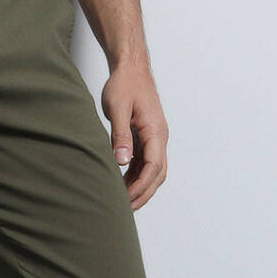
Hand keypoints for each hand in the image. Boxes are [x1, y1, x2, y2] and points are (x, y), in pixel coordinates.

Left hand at [100, 61, 167, 210]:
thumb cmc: (124, 84)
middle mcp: (159, 137)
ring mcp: (154, 138)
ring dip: (140, 186)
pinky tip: (122, 183)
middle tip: (125, 209)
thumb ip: (120, 135)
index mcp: (156, 132)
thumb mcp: (118, 108)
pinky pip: (144, 162)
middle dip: (143, 193)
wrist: (131, 68)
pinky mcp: (146, 137)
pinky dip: (136, 175)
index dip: (141, 186)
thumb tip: (122, 161)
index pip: (153, 166)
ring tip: (122, 201)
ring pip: (152, 170)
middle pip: (157, 174)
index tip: (126, 198)